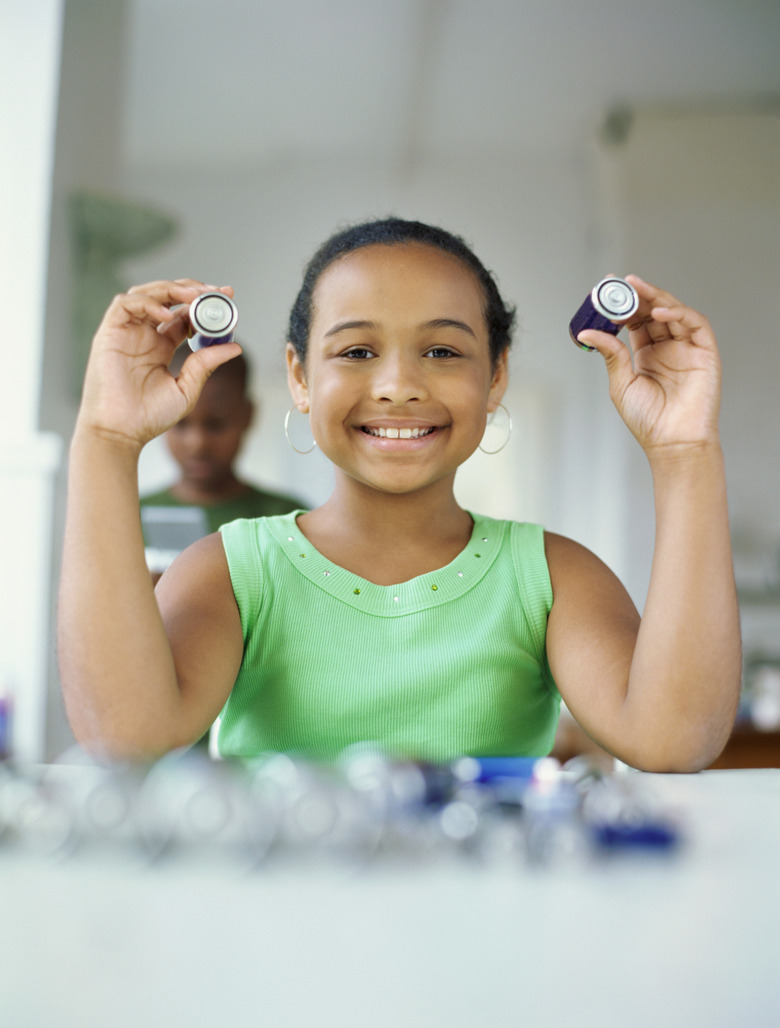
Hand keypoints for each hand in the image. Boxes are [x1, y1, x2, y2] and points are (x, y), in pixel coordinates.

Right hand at [77, 279, 241, 449]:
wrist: (120, 433)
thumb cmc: (148, 417)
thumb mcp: (186, 388)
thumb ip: (206, 365)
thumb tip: (235, 346)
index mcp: (161, 346)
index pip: (184, 315)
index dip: (204, 304)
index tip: (227, 298)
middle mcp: (144, 335)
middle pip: (168, 298)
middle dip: (194, 289)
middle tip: (218, 291)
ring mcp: (126, 332)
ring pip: (148, 294)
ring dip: (173, 289)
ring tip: (197, 296)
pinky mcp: (109, 333)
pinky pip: (125, 304)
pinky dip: (148, 303)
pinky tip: (169, 315)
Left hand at [577, 276, 721, 455]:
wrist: (672, 442)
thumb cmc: (648, 420)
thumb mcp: (621, 383)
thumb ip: (610, 354)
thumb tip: (588, 332)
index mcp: (646, 354)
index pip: (634, 321)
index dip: (622, 305)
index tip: (606, 291)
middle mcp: (667, 347)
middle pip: (652, 312)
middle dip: (636, 295)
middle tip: (619, 284)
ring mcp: (686, 348)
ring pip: (672, 311)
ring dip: (655, 297)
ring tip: (635, 288)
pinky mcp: (705, 352)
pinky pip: (694, 324)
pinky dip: (678, 313)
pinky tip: (658, 312)